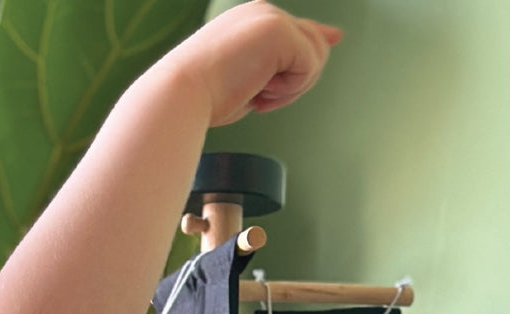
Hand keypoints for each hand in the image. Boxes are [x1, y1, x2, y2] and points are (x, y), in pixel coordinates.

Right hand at [164, 1, 340, 127]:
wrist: (179, 96)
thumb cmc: (202, 99)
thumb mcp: (245, 81)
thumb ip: (279, 68)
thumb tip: (322, 50)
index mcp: (250, 22)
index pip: (297, 29)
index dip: (315, 41)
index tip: (334, 37)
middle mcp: (263, 13)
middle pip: (315, 42)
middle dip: (296, 81)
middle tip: (260, 98)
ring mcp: (272, 18)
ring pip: (317, 55)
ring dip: (292, 87)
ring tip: (258, 96)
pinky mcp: (279, 31)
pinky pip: (310, 66)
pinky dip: (289, 90)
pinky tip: (259, 93)